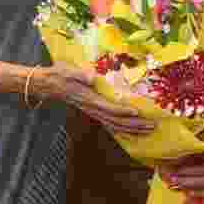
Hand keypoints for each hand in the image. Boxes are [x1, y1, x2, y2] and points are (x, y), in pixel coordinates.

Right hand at [33, 62, 154, 134]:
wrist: (50, 85)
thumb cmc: (61, 75)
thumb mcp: (68, 71)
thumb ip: (80, 74)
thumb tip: (91, 77)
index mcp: (89, 99)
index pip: (108, 108)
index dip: (123, 111)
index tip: (137, 112)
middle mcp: (93, 109)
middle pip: (116, 121)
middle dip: (135, 124)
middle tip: (152, 125)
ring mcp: (94, 113)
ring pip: (115, 126)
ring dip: (132, 129)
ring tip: (148, 130)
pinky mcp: (94, 113)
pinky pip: (110, 125)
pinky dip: (123, 130)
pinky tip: (134, 133)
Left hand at [159, 135, 203, 196]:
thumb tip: (201, 144)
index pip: (198, 160)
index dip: (183, 161)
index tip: (169, 160)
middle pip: (197, 174)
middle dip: (180, 175)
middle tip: (164, 175)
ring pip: (203, 185)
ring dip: (187, 185)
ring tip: (172, 185)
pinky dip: (201, 193)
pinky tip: (191, 194)